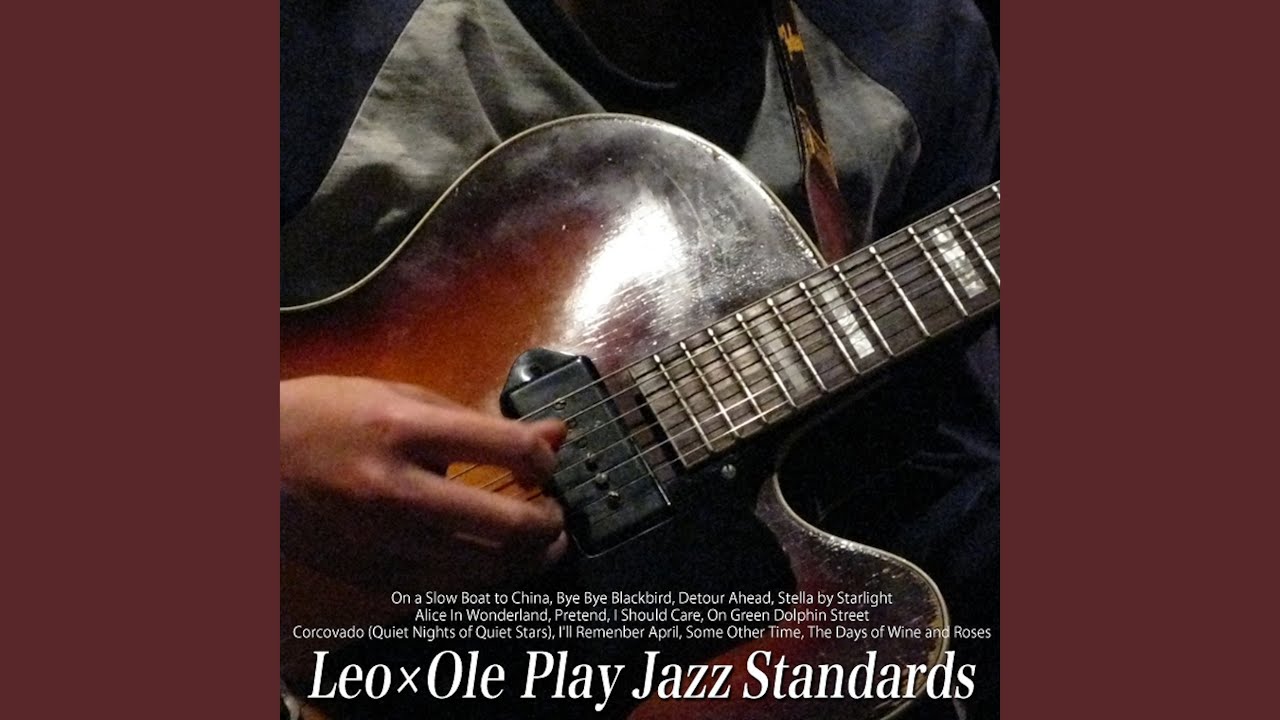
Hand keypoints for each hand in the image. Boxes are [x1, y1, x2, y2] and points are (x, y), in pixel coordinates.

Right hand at [280, 375, 568, 589]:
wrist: (245, 460)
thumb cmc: (327, 415)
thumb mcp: (402, 396)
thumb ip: (480, 421)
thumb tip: (555, 435)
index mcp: (403, 430)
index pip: (509, 449)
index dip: (546, 460)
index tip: (546, 464)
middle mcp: (395, 491)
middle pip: (508, 526)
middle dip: (550, 524)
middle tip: (556, 516)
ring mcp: (381, 541)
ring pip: (486, 569)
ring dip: (526, 558)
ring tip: (536, 541)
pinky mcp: (371, 576)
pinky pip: (448, 587)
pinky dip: (480, 575)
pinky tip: (487, 558)